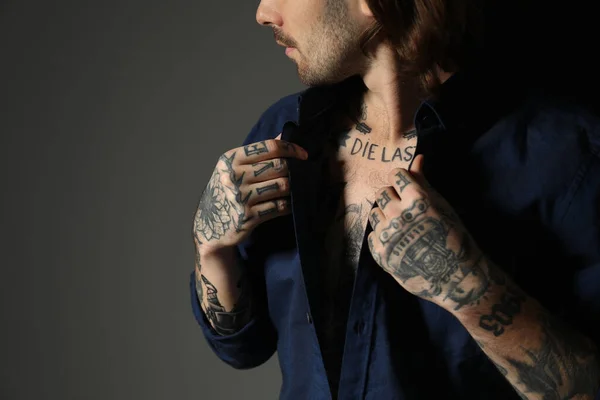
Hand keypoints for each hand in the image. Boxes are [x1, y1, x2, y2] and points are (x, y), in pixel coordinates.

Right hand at [193, 138, 307, 253]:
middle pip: (277, 166)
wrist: (208, 227)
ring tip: (295, 188)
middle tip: (301, 173)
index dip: (291, 148)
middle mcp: (234, 176)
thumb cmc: (224, 193)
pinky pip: (278, 206)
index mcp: (231, 159)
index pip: (269, 147)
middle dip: (293, 169)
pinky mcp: (248, 217)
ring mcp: (241, 197)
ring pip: (281, 186)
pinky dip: (289, 204)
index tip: (303, 154)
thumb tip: (283, 134)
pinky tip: (290, 203)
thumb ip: (257, 153)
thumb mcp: (232, 169)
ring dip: (293, 187)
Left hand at [367, 155, 488, 309]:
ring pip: (375, 212)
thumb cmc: (453, 236)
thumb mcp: (441, 205)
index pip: (395, 175)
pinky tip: (397, 241)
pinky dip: (382, 235)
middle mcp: (398, 214)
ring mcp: (387, 234)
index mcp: (416, 199)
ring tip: (402, 227)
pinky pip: (372, 233)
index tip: (406, 188)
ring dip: (385, 216)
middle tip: (405, 210)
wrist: (454, 276)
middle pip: (382, 192)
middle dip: (392, 197)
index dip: (401, 180)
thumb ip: (423, 181)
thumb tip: (417, 157)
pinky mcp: (380, 252)